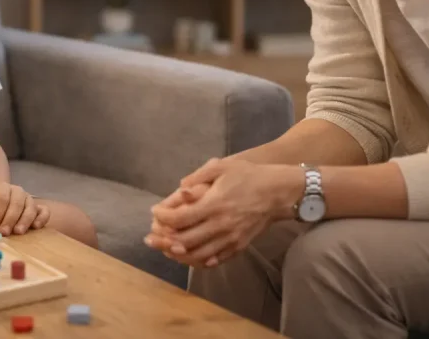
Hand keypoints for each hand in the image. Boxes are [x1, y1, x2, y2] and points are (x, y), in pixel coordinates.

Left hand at [0, 182, 50, 235]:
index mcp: (1, 187)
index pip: (1, 198)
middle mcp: (17, 191)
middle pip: (17, 203)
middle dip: (10, 218)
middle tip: (5, 232)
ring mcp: (29, 199)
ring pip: (31, 207)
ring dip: (25, 220)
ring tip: (18, 232)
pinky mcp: (38, 208)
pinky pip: (44, 211)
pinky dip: (42, 218)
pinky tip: (36, 227)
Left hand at [146, 158, 302, 267]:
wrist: (279, 192)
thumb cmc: (248, 175)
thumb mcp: (223, 166)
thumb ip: (199, 176)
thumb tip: (180, 189)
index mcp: (214, 204)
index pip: (180, 218)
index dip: (162, 218)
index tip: (154, 212)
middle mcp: (220, 225)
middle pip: (184, 240)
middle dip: (162, 240)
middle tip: (149, 238)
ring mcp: (230, 238)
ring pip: (198, 254)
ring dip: (177, 254)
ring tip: (164, 250)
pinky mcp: (239, 246)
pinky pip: (215, 260)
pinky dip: (198, 261)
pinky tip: (188, 257)